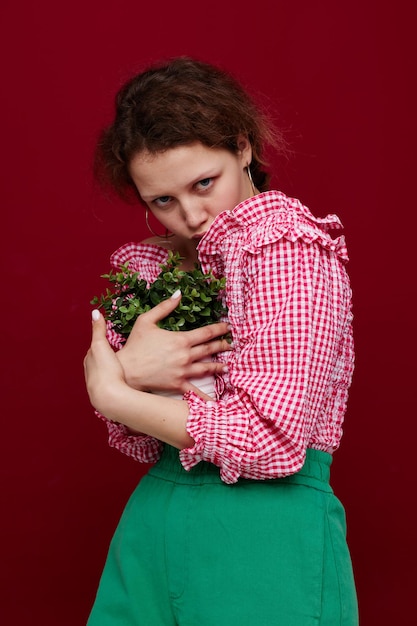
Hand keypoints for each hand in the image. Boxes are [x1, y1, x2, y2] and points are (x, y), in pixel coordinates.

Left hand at [84, 310, 125, 413]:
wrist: (109, 397)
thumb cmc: (105, 370)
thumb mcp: (101, 345)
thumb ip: (98, 329)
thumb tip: (95, 312)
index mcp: (89, 360)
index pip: (95, 348)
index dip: (104, 343)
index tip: (112, 340)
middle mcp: (91, 373)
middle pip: (100, 362)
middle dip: (108, 358)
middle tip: (121, 354)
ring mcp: (99, 384)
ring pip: (106, 373)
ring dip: (113, 370)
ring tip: (125, 367)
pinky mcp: (108, 393)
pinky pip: (113, 383)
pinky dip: (118, 379)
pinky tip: (126, 381)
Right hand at [116, 291, 231, 393]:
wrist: (126, 369)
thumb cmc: (134, 344)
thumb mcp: (146, 320)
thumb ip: (164, 307)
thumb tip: (179, 294)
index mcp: (180, 339)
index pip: (206, 333)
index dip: (219, 329)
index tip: (228, 328)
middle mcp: (185, 355)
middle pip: (210, 349)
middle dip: (222, 346)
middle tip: (231, 345)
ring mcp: (183, 371)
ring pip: (207, 368)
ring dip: (219, 366)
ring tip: (227, 366)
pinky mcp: (178, 384)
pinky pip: (195, 390)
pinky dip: (206, 395)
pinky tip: (216, 398)